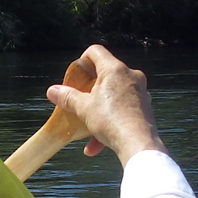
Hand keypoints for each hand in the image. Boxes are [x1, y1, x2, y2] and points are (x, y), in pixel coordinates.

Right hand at [45, 45, 167, 164]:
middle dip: (89, 92)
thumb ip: (68, 97)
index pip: (96, 51)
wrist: (138, 145)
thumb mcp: (84, 108)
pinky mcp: (144, 107)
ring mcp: (140, 92)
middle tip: (79, 102)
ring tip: (86, 131)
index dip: (82, 60)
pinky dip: (109, 123)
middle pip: (104, 75)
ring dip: (97, 113)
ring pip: (113, 97)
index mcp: (115, 69)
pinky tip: (96, 146)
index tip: (76, 77)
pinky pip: (122, 111)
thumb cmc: (111, 121)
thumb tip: (52, 90)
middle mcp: (131, 76)